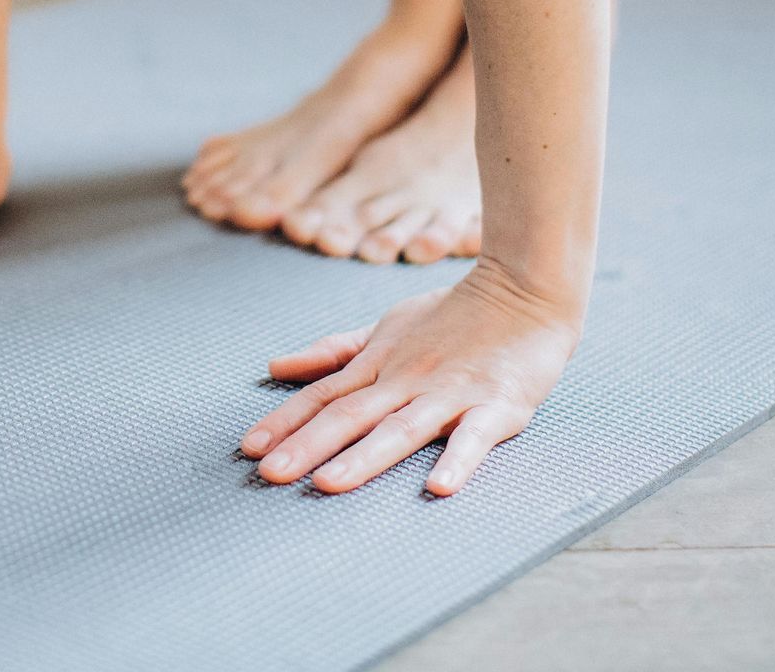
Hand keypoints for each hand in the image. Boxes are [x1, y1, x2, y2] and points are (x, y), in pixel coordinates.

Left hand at [239, 260, 582, 495]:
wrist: (526, 288)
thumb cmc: (454, 313)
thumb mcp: (386, 327)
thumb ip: (333, 351)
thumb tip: (276, 366)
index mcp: (380, 365)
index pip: (324, 396)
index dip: (285, 421)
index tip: (249, 447)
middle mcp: (407, 380)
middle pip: (351, 416)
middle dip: (307, 446)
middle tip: (270, 474)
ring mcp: (451, 393)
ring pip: (401, 428)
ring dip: (365, 457)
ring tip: (330, 484)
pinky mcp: (497, 405)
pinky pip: (475, 436)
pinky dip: (458, 459)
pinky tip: (438, 487)